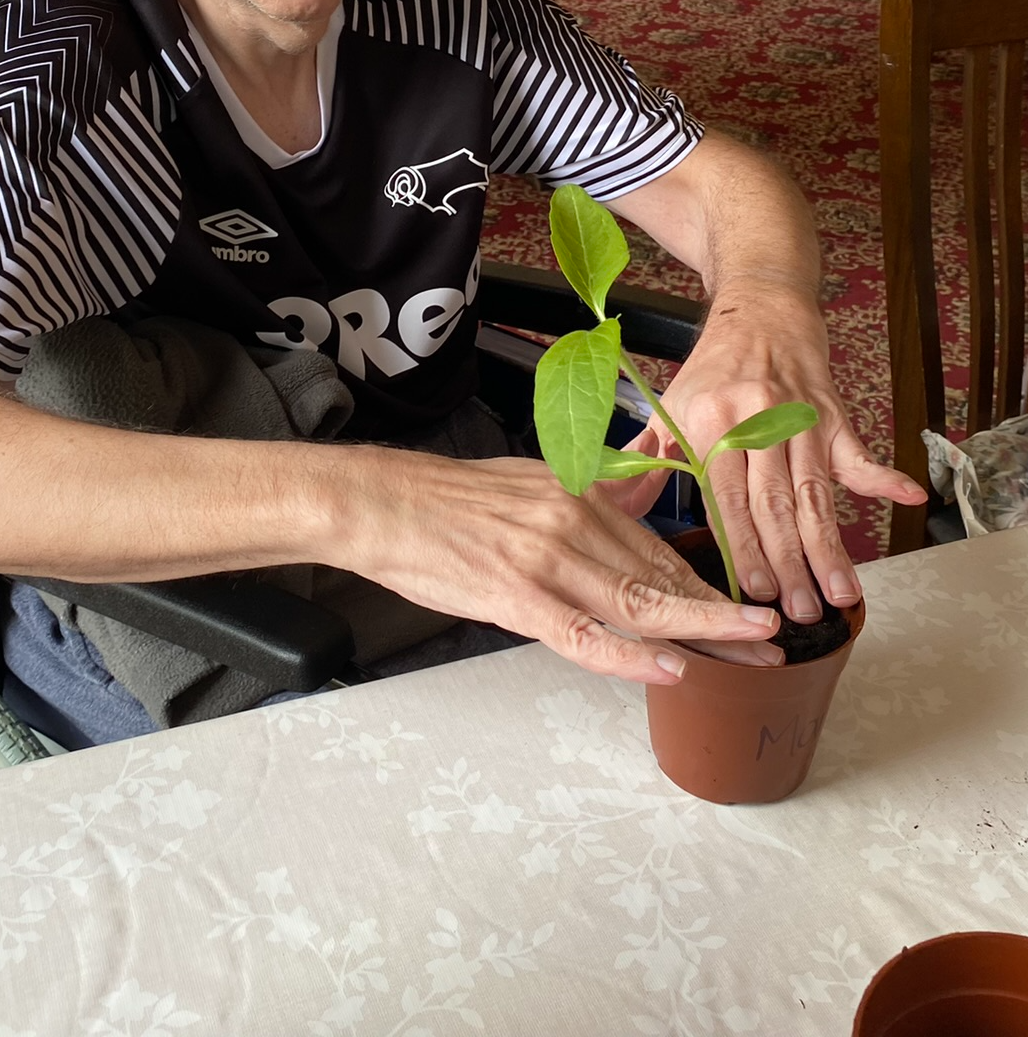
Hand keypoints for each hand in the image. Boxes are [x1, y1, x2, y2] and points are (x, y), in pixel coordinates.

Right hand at [336, 451, 782, 684]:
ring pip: (638, 602)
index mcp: (575, 495)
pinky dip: (631, 655)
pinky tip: (670, 668)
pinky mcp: (516, 595)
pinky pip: (584, 635)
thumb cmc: (445, 502)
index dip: (705, 582)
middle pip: (660, 574)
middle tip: (770, 636)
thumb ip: (584, 499)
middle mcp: (570, 520)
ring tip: (751, 650)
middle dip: (721, 611)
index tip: (741, 605)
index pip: (655, 547)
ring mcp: (546, 559)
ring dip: (702, 630)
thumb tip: (634, 502)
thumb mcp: (526, 483)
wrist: (381, 503)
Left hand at [605, 284, 925, 623]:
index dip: (741, 547)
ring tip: (838, 592)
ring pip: (815, 493)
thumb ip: (648, 454)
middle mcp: (755, 422)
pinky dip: (884, 477)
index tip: (751, 589)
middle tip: (797, 610)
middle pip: (773, 504)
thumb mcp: (670, 404)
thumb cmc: (712, 367)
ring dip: (829, 546)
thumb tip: (615, 497)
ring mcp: (798, 419)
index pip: (725, 499)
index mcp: (709, 425)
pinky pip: (858, 452)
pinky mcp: (832, 414)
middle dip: (787, 564)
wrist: (759, 310)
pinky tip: (907, 500)